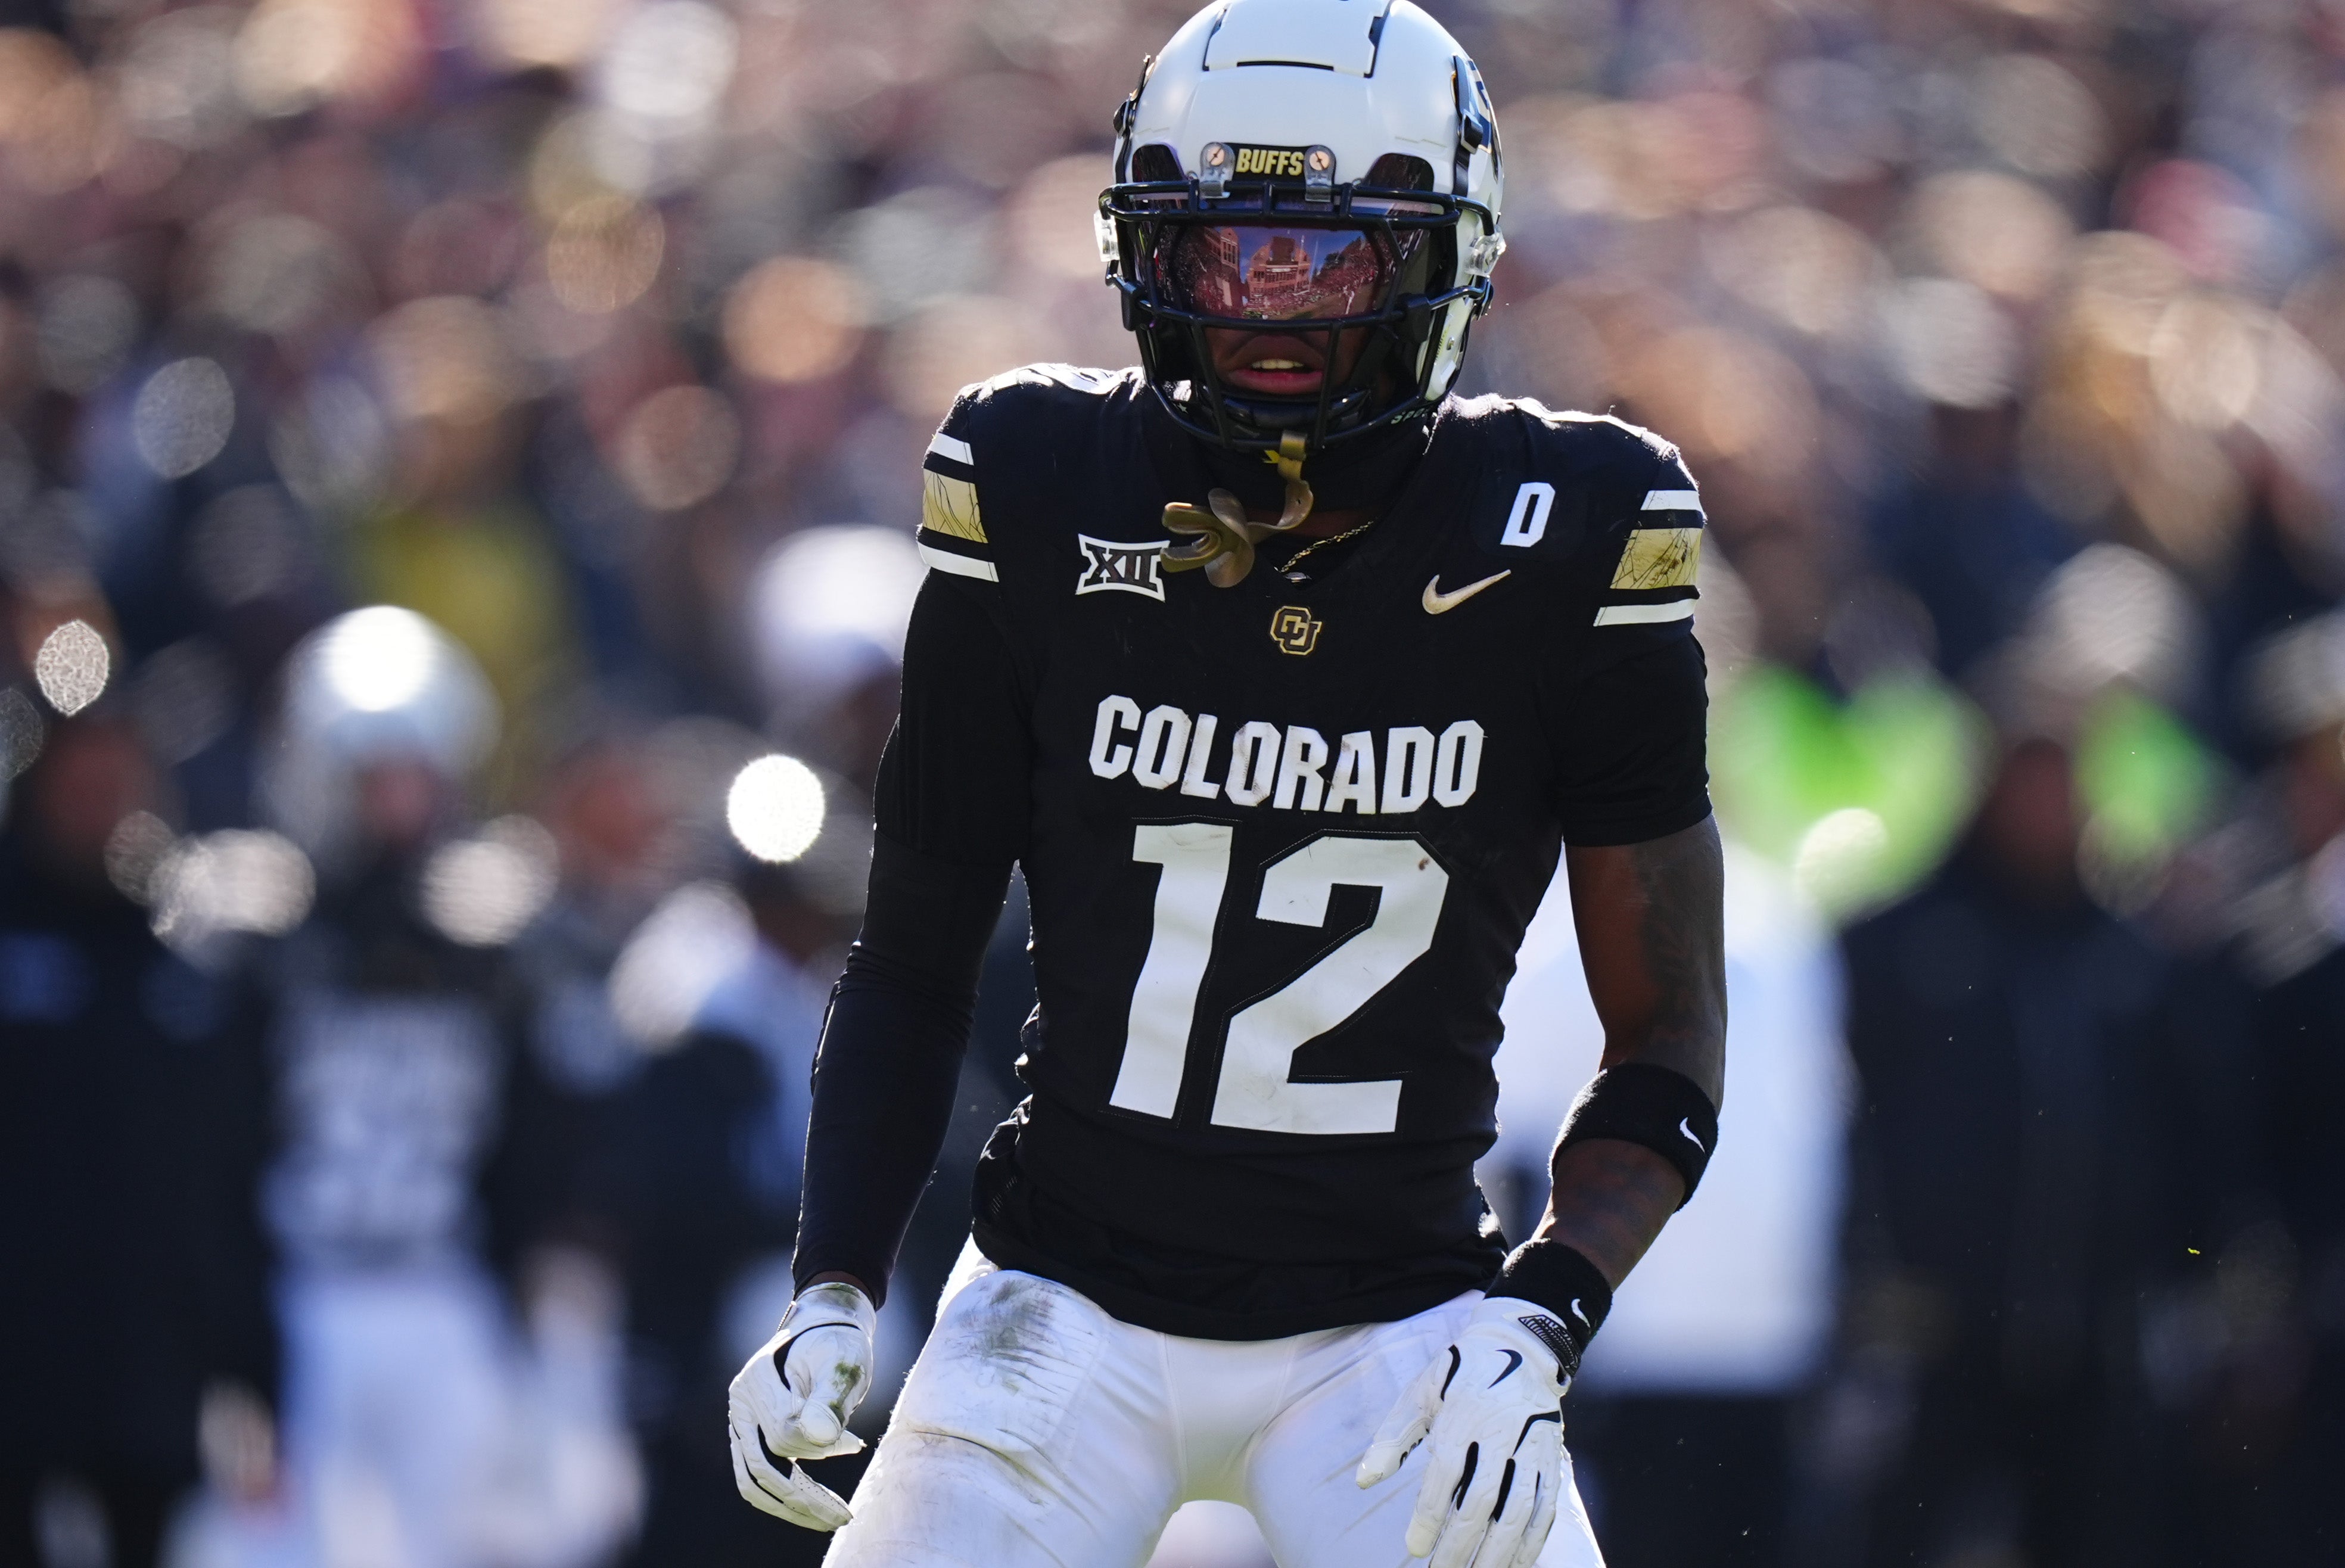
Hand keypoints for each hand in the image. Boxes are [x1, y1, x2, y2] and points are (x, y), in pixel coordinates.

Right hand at [728, 1281, 876, 1530]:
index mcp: (757, 1380)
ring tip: (830, 1519)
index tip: (853, 1443)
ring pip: (753, 1478)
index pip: (782, 1434)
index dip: (819, 1447)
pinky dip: (782, 1495)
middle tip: (844, 1515)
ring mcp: (740, 1420)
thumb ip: (831, 1398)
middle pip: (763, 1464)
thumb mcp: (843, 1364)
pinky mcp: (748, 1434)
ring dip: (790, 1507)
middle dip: (804, 1497)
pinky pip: (755, 1474)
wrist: (825, 1329)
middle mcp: (740, 1402)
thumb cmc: (838, 1345)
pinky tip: (815, 1504)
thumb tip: (822, 1436)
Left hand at [1357, 1298, 1574, 1567]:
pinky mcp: (1552, 1460)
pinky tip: (1514, 1564)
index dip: (1430, 1515)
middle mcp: (1501, 1433)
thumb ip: (1392, 1438)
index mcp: (1463, 1414)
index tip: (1415, 1548)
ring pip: (1518, 1511)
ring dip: (1498, 1552)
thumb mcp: (1420, 1394)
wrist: (1522, 1347)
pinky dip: (1532, 1542)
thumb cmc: (1460, 1374)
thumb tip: (1364, 1481)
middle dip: (1461, 1545)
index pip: (1446, 1473)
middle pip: (1482, 1499)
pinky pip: (1545, 1508)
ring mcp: (1532, 1448)